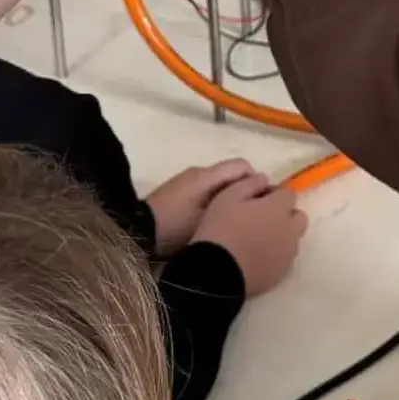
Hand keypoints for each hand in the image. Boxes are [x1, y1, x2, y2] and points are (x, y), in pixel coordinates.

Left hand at [146, 157, 260, 255]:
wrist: (136, 234)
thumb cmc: (174, 228)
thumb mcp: (207, 220)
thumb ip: (233, 206)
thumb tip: (254, 198)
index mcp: (206, 176)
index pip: (243, 166)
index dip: (257, 182)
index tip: (262, 205)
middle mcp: (197, 173)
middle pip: (231, 175)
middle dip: (244, 192)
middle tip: (251, 217)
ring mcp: (185, 182)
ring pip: (218, 185)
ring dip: (229, 198)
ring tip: (233, 222)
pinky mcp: (177, 194)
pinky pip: (205, 192)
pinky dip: (214, 202)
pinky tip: (214, 223)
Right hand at [192, 176, 307, 295]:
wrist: (216, 273)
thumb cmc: (220, 229)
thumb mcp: (227, 196)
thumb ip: (250, 183)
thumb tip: (264, 179)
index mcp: (278, 208)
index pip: (288, 193)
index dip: (274, 194)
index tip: (258, 199)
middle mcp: (289, 230)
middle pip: (298, 217)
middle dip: (285, 215)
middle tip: (261, 219)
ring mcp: (287, 254)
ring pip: (292, 239)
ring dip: (281, 235)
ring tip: (257, 240)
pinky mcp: (281, 273)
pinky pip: (284, 258)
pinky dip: (275, 255)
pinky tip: (255, 257)